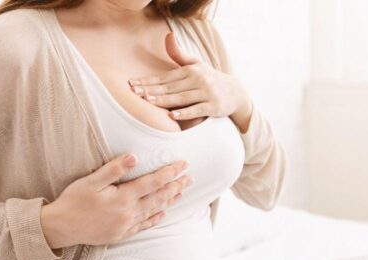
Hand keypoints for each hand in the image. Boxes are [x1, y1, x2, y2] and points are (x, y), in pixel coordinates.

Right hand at [40, 154, 192, 247]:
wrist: (60, 228)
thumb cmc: (73, 201)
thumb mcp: (91, 181)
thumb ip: (114, 169)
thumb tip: (134, 156)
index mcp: (123, 198)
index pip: (153, 182)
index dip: (170, 172)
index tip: (183, 164)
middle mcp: (129, 213)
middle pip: (159, 197)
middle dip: (176, 186)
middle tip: (190, 177)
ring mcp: (126, 225)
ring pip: (155, 211)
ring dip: (170, 200)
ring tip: (182, 191)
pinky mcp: (122, 234)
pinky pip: (144, 225)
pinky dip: (156, 218)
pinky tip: (163, 213)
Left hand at [128, 33, 252, 125]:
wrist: (235, 93)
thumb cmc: (210, 79)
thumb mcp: (196, 65)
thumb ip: (178, 54)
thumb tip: (168, 34)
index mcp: (191, 71)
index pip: (165, 77)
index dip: (148, 81)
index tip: (132, 84)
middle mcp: (199, 80)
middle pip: (171, 87)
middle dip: (152, 90)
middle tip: (135, 93)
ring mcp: (207, 93)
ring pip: (182, 98)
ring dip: (165, 100)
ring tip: (149, 101)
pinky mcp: (214, 106)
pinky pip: (197, 110)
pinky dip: (185, 113)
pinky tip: (172, 115)